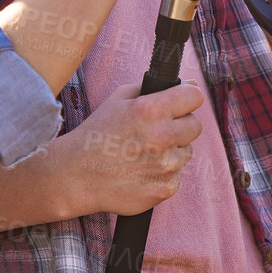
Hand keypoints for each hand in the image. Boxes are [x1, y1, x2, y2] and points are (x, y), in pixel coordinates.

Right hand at [58, 82, 203, 215]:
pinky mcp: (166, 188)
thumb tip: (192, 83)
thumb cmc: (97, 134)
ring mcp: (166, 165)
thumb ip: (156, 87)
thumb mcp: (119, 100)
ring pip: (187, 151)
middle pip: (195, 125)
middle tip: (156, 131)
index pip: (194, 96)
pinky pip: (177, 175)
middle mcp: (162, 137)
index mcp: (151, 110)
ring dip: (172, 151)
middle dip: (179, 126)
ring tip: (143, 153)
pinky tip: (141, 171)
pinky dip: (163, 173)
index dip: (186, 98)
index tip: (180, 104)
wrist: (76, 176)